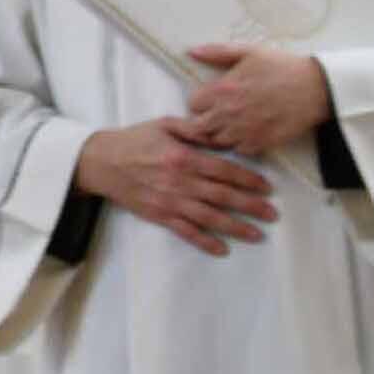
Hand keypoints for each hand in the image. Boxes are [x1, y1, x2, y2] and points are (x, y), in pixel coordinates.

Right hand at [74, 119, 276, 255]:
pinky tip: (222, 249)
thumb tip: (221, 134)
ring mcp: (169, 200)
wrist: (100, 162)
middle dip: (251, 206)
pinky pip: (185, 231)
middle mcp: (180, 181)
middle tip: (272, 214)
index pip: (224, 170)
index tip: (267, 188)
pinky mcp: (158, 215)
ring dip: (235, 226)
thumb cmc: (134, 140)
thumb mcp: (164, 124)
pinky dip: (204, 241)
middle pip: (223, 196)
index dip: (249, 180)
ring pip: (209, 216)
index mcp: (183, 156)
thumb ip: (194, 129)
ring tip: (257, 234)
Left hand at [176, 42, 330, 155]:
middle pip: (199, 127)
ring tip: (233, 123)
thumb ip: (217, 52)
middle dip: (205, 121)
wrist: (316, 87)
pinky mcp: (260, 143)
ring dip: (221, 134)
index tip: (210, 100)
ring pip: (217, 141)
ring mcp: (244, 130)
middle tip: (218, 114)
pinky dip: (241, 144)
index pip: (193, 104)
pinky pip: (239, 151)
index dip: (200, 102)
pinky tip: (248, 132)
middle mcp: (229, 112)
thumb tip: (192, 52)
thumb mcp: (249, 52)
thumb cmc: (283, 67)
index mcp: (223, 89)